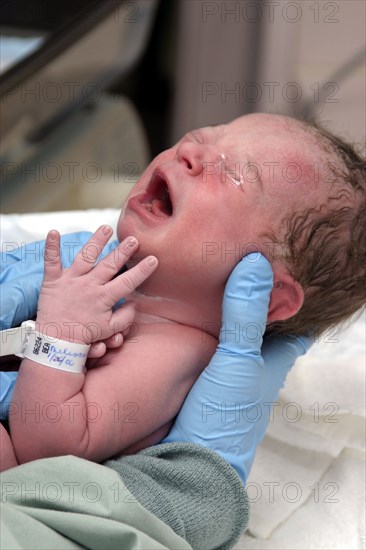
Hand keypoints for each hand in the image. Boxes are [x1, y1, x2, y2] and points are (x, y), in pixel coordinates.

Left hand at [36, 226, 157, 343]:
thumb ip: (126, 316)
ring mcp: (71, 281)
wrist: (57, 342)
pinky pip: (51, 262)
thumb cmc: (85, 336)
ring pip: (85, 257)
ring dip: (96, 241)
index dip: (142, 270)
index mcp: (104, 297)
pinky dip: (51, 247)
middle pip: (110, 264)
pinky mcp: (54, 281)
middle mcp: (89, 285)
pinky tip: (53, 232)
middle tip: (134, 239)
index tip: (153, 259)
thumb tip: (135, 303)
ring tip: (106, 228)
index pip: (128, 281)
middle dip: (123, 250)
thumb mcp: (110, 330)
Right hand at [163, 253, 311, 483]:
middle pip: (263, 329)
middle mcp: (256, 369)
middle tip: (245, 270)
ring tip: (217, 284)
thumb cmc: (225, 415)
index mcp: (273, 362)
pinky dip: (209, 331)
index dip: (292, 300)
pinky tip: (193, 319)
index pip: (294, 326)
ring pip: (236, 339)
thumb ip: (244, 314)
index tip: (284, 272)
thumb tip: (256, 264)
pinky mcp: (207, 384)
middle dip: (258, 303)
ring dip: (230, 316)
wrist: (190, 463)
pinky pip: (213, 349)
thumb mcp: (238, 360)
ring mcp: (231, 377)